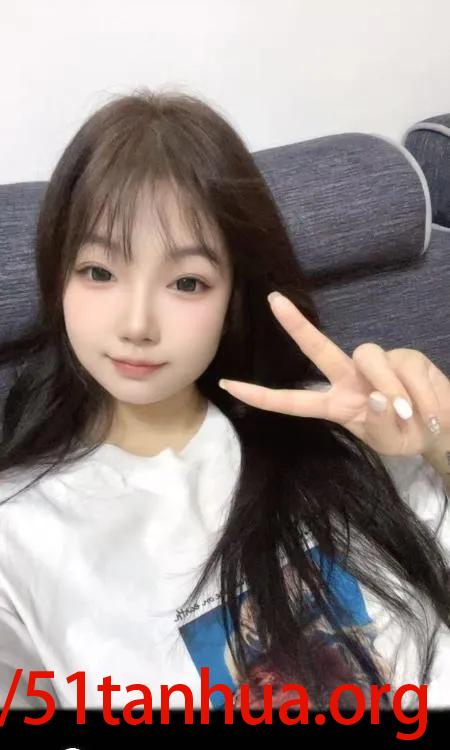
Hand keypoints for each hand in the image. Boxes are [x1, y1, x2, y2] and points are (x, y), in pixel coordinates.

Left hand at [218, 292, 449, 457]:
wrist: (444, 427)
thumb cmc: (407, 435)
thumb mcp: (390, 441)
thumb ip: (379, 424)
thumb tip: (375, 397)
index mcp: (337, 404)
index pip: (293, 401)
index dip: (261, 396)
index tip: (228, 384)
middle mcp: (351, 379)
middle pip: (320, 349)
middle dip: (296, 326)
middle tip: (273, 300)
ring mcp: (378, 364)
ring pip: (369, 358)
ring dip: (391, 390)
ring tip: (410, 414)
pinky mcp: (406, 355)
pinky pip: (406, 369)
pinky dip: (420, 395)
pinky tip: (430, 411)